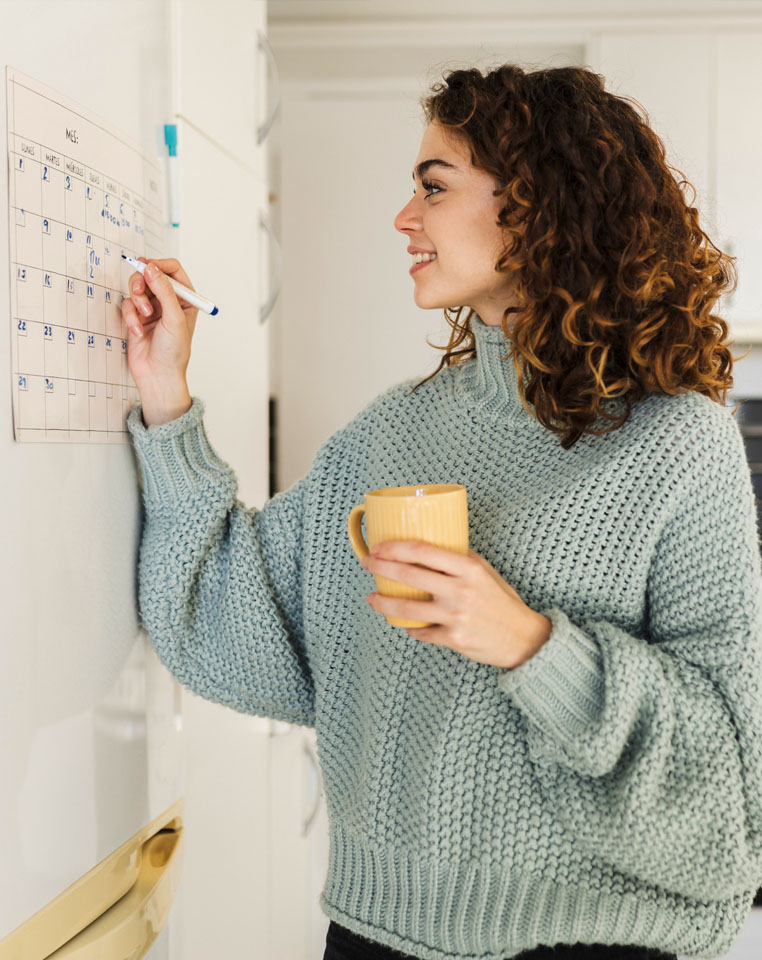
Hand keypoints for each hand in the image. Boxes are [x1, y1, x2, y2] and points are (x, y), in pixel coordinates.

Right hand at [122, 257, 197, 387]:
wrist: (158, 375)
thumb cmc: (174, 352)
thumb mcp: (174, 318)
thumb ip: (164, 291)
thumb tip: (152, 268)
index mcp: (185, 299)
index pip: (172, 270)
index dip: (159, 265)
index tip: (147, 267)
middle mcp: (168, 301)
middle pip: (150, 274)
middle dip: (142, 282)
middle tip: (140, 291)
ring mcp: (152, 308)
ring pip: (137, 288)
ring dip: (137, 300)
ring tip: (143, 316)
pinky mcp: (136, 317)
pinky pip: (127, 305)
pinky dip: (130, 316)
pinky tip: (137, 330)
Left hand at [361, 541, 552, 668]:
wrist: (523, 638)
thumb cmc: (502, 601)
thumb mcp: (485, 571)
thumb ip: (460, 558)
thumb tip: (431, 544)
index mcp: (468, 568)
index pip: (423, 552)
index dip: (396, 547)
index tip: (379, 546)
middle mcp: (460, 591)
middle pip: (409, 576)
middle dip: (381, 568)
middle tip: (367, 563)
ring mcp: (456, 616)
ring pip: (407, 610)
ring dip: (383, 603)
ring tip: (372, 597)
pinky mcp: (454, 639)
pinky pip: (421, 632)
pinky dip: (409, 628)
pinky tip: (402, 623)